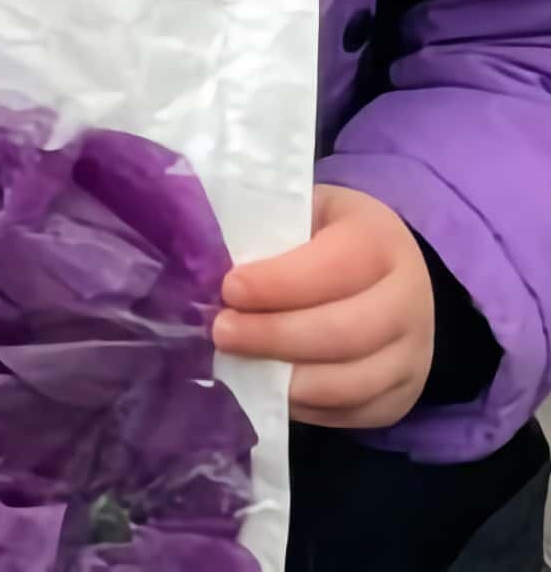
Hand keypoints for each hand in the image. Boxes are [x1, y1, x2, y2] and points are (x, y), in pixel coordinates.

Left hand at [216, 184, 435, 429]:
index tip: (229, 289)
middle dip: (274, 336)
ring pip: (349, 383)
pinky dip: (306, 407)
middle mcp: (408, 302)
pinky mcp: (402, 398)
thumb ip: (274, 233)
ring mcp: (412, 357)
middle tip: (222, 332)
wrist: (399, 278)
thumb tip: (214, 262)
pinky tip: (269, 388)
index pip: (334, 267)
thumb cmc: (333, 238)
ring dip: (286, 380)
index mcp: (381, 242)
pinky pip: (351, 413)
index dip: (278, 283)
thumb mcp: (310, 213)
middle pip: (343, 332)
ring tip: (240, 364)